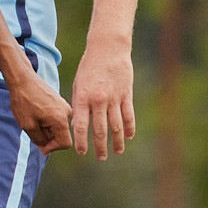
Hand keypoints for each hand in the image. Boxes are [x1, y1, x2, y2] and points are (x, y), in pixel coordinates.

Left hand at [7, 71, 72, 153]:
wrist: (22, 78)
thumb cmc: (23, 100)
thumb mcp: (28, 125)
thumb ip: (39, 140)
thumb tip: (46, 149)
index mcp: (61, 120)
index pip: (65, 144)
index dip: (52, 147)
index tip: (39, 142)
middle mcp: (67, 113)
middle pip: (61, 135)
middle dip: (47, 136)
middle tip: (32, 128)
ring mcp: (63, 106)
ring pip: (57, 126)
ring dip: (45, 128)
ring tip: (31, 118)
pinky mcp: (59, 101)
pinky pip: (55, 117)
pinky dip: (46, 119)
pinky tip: (34, 112)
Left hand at [70, 40, 135, 159]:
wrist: (107, 49)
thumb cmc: (88, 67)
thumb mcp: (78, 84)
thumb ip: (79, 104)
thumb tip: (78, 124)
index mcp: (82, 97)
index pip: (80, 125)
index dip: (81, 140)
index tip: (81, 152)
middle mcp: (98, 100)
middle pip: (100, 130)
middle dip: (99, 146)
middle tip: (100, 158)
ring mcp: (114, 98)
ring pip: (116, 126)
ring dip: (117, 141)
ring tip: (116, 152)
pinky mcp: (126, 95)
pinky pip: (128, 116)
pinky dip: (129, 128)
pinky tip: (128, 137)